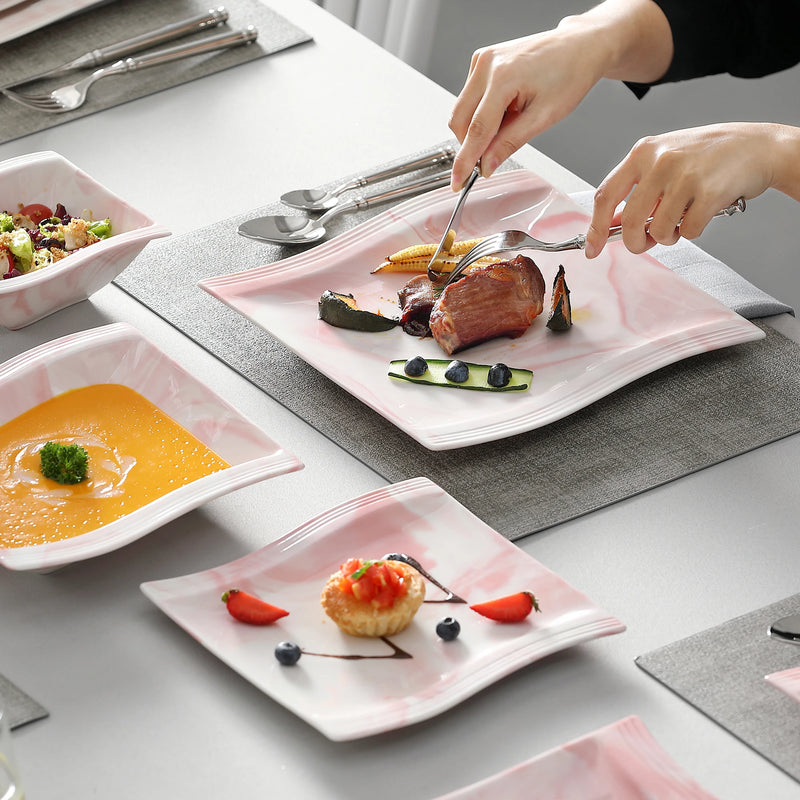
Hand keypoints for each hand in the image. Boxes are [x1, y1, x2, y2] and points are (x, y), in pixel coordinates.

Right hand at [446, 0, 673, 189]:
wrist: (578, 47)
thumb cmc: (568, 75)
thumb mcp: (543, 117)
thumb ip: (510, 142)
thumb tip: (487, 164)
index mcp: (503, 77)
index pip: (476, 129)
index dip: (465, 160)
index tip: (457, 181)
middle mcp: (486, 65)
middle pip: (460, 120)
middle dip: (471, 144)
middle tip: (491, 157)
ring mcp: (481, 60)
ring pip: (462, 110)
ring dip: (478, 128)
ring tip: (510, 122)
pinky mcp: (481, 61)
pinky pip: (469, 98)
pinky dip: (481, 113)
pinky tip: (505, 109)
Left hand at [584, 123, 788, 257]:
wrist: (757, 146)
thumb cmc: (707, 157)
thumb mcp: (665, 160)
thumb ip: (638, 189)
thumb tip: (611, 225)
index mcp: (643, 152)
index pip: (606, 195)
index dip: (596, 228)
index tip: (592, 249)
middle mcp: (661, 161)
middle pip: (629, 221)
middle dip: (635, 242)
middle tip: (645, 243)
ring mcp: (685, 176)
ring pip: (659, 231)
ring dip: (668, 237)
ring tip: (682, 220)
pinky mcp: (709, 192)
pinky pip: (688, 232)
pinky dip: (693, 232)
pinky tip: (702, 213)